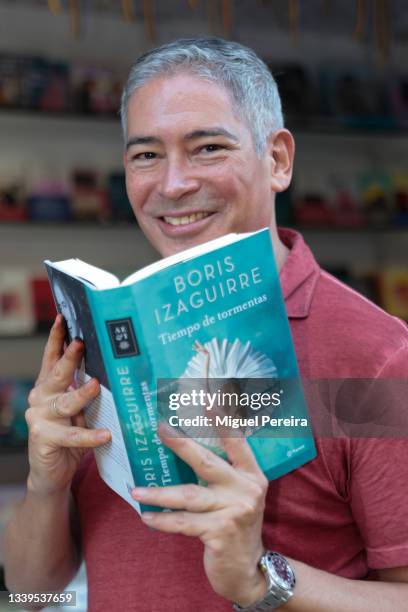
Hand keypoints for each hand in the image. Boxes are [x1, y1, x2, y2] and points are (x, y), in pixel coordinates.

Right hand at [25, 314, 110, 495]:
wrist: (52, 472)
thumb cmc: (70, 436)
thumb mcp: (78, 409)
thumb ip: (86, 390)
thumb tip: (113, 369)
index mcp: (48, 387)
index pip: (51, 358)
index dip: (56, 338)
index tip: (63, 318)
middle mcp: (40, 398)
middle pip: (56, 374)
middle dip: (69, 357)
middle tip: (80, 343)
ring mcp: (40, 418)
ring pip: (65, 403)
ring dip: (81, 393)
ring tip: (96, 385)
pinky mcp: (44, 439)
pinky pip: (72, 435)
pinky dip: (90, 435)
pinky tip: (105, 434)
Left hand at [131, 424, 267, 606]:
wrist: (248, 569)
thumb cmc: (236, 524)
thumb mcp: (239, 495)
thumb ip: (222, 474)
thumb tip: (184, 449)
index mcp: (251, 475)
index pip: (237, 442)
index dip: (221, 420)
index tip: (206, 399)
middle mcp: (246, 489)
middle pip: (207, 462)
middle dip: (181, 444)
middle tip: (160, 430)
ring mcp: (233, 512)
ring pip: (189, 496)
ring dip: (159, 493)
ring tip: (136, 489)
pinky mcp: (220, 533)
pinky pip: (183, 523)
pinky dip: (163, 520)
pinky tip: (147, 517)